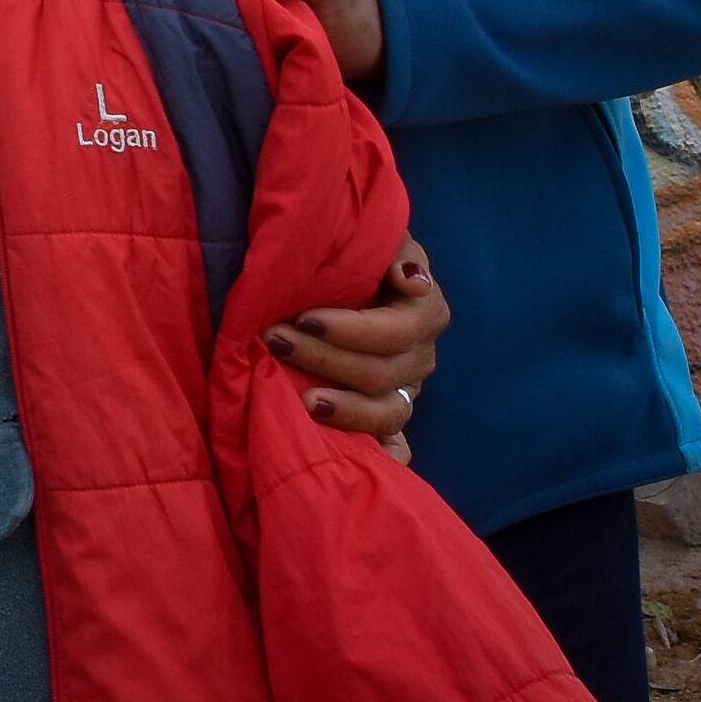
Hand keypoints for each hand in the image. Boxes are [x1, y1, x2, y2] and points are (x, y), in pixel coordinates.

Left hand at [270, 233, 447, 457]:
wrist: (342, 275)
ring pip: (386, 412)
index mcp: (424, 311)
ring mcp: (406, 389)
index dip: (353, 329)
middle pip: (383, 372)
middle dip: (326, 359)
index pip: (400, 330)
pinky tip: (360, 462)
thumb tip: (412, 280)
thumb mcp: (374, 239)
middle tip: (276, 341)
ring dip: (345, 410)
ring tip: (303, 401)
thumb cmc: (355, 253)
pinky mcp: (389, 414)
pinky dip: (383, 457)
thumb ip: (393, 250)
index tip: (305, 317)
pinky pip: (393, 444)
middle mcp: (420, 355)